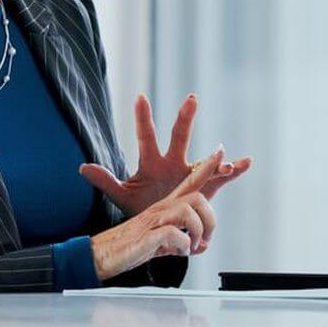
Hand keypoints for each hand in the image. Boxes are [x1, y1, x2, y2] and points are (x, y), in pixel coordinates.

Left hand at [80, 93, 252, 215]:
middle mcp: (173, 162)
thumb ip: (105, 181)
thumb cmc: (141, 209)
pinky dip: (235, 169)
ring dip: (214, 155)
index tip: (139, 96)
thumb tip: (81, 168)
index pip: (146, 136)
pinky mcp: (205, 186)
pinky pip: (223, 176)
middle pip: (179, 136)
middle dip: (184, 118)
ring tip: (221, 152)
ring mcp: (190, 173)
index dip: (143, 118)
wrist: (161, 229)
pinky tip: (246, 162)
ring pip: (204, 158)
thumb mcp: (122, 197)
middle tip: (191, 99)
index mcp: (151, 162)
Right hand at [89, 149, 223, 280]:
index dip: (206, 165)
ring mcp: (156, 216)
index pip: (190, 181)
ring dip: (199, 230)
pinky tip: (178, 252)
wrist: (104, 254)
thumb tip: (202, 246)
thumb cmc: (133, 244)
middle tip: (224, 157)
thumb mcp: (164, 242)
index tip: (221, 149)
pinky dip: (183, 246)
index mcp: (166, 203)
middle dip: (204, 156)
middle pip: (191, 182)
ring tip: (193, 245)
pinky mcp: (149, 231)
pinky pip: (178, 234)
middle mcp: (163, 204)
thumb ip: (185, 242)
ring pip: (190, 208)